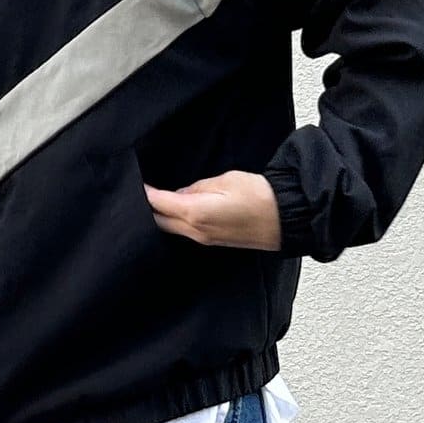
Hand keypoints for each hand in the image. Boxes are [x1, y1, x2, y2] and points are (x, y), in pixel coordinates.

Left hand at [144, 170, 282, 251]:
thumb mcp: (226, 180)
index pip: (159, 203)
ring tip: (156, 199)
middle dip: (149, 207)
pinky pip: (185, 232)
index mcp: (196, 213)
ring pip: (171, 228)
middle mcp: (196, 231)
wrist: (286, 219)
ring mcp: (204, 240)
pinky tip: (175, 210)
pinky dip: (175, 221)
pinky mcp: (212, 242)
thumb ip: (198, 187)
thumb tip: (182, 194)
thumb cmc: (262, 198)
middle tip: (142, 191)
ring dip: (161, 215)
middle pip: (160, 220)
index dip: (145, 193)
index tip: (137, 183)